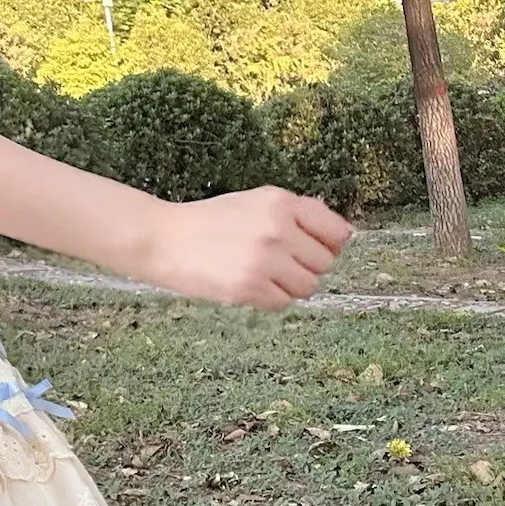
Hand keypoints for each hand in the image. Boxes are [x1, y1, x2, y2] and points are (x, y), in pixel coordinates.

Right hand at [140, 188, 351, 310]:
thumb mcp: (254, 202)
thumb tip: (342, 234)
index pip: (336, 233)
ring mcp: (264, 260)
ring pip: (307, 286)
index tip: (311, 248)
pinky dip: (268, 299)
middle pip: (324, 263)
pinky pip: (282, 303)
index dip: (328, 244)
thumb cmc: (208, 220)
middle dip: (304, 265)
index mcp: (281, 202)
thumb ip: (295, 214)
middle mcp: (277, 229)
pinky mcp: (249, 287)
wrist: (163, 238)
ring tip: (261, 273)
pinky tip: (246, 284)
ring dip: (288, 285)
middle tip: (275, 261)